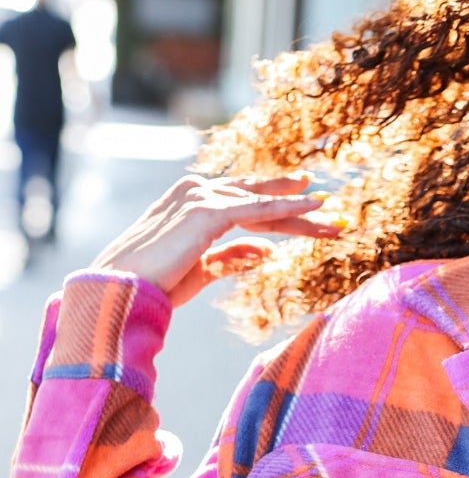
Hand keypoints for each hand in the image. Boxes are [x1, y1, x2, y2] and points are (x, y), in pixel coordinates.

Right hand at [89, 173, 343, 308]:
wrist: (123, 287)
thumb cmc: (156, 283)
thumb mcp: (203, 269)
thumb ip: (233, 257)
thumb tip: (267, 252)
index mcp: (192, 201)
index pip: (245, 201)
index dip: (279, 205)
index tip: (310, 206)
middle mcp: (197, 190)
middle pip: (258, 198)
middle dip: (298, 205)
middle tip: (334, 208)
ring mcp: (201, 197)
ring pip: (263, 204)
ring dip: (302, 212)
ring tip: (335, 217)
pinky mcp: (207, 211)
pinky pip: (257, 211)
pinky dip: (287, 211)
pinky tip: (313, 211)